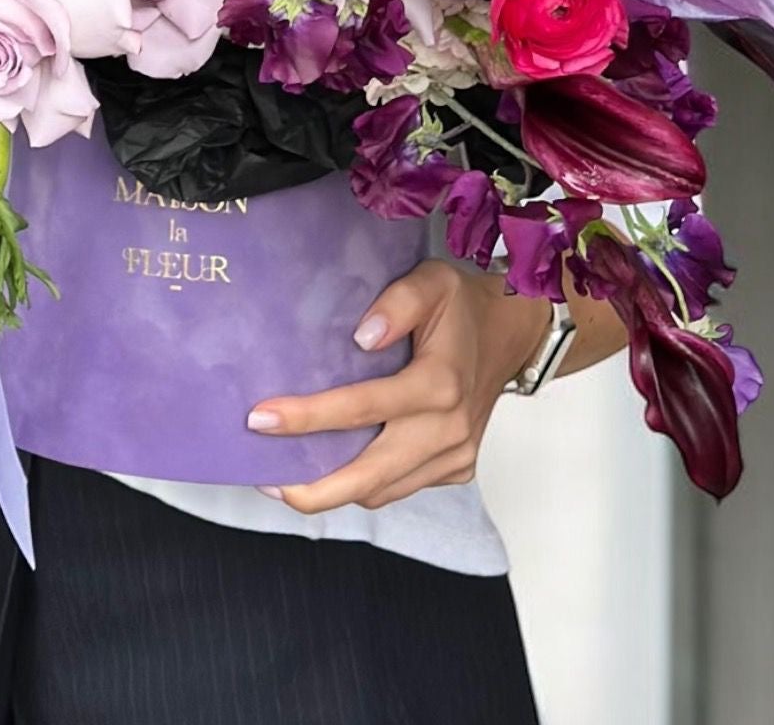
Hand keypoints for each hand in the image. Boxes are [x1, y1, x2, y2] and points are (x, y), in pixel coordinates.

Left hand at [246, 262, 549, 512]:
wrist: (512, 334)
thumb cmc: (464, 306)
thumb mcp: (432, 281)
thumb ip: (397, 303)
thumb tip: (361, 337)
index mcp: (439, 383)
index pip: (362, 408)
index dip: (308, 417)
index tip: (261, 418)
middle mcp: (448, 429)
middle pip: (369, 474)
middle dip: (313, 487)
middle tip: (266, 480)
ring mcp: (454, 455)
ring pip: (382, 490)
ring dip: (333, 491)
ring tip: (286, 480)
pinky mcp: (455, 469)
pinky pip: (400, 488)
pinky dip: (363, 486)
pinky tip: (331, 471)